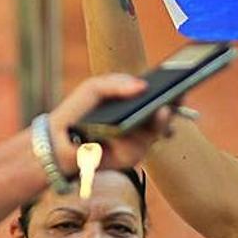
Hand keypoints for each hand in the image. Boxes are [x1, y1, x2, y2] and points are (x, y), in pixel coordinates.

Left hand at [46, 73, 179, 173]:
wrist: (56, 141)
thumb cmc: (76, 112)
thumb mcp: (94, 89)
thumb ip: (117, 83)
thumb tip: (143, 85)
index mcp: (133, 104)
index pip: (158, 95)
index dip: (172, 89)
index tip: (181, 81)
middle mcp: (140, 123)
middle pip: (164, 114)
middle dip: (173, 104)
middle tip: (178, 95)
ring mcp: (137, 141)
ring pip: (156, 131)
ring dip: (159, 121)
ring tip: (162, 109)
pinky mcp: (130, 157)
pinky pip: (139, 146)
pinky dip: (131, 139)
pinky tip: (127, 132)